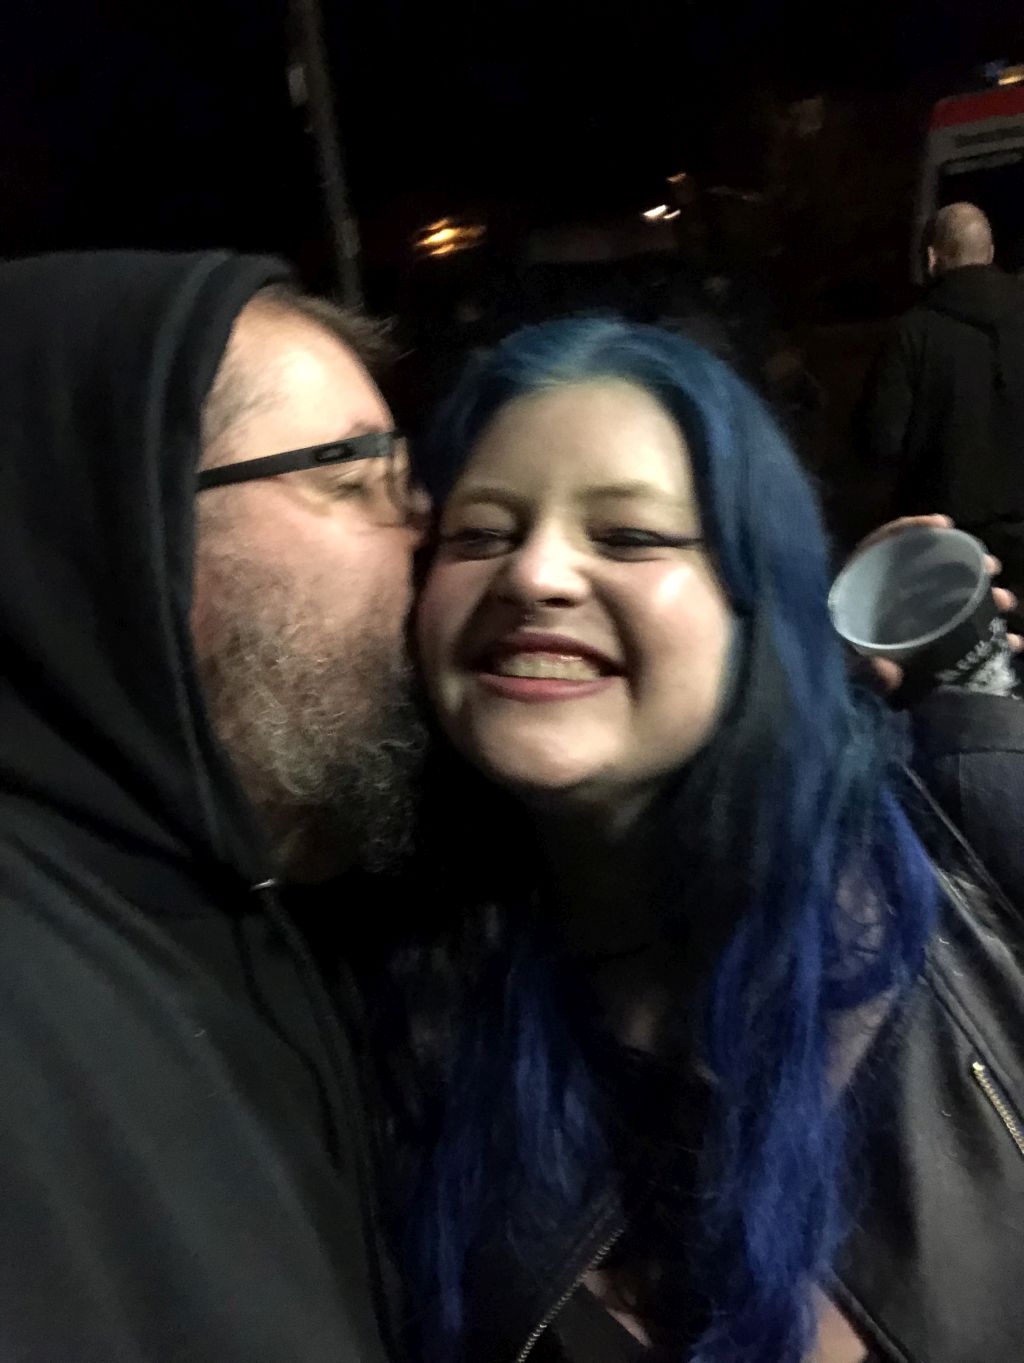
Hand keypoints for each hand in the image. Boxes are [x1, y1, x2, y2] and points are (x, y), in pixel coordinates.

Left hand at [850, 514, 1020, 693]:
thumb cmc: (847, 676)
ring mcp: (912, 614)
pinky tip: (1010, 642)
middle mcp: (888, 596)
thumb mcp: (856, 674)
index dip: (908, 529)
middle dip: (966, 566)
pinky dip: (988, 634)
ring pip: (953, 596)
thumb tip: (883, 669)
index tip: (943, 524)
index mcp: (860, 591)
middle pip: (927, 569)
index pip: (880, 546)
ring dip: (984, 597)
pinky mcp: (932, 637)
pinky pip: (964, 626)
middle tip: (992, 568)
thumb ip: (868, 672)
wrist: (853, 706)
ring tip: (1005, 603)